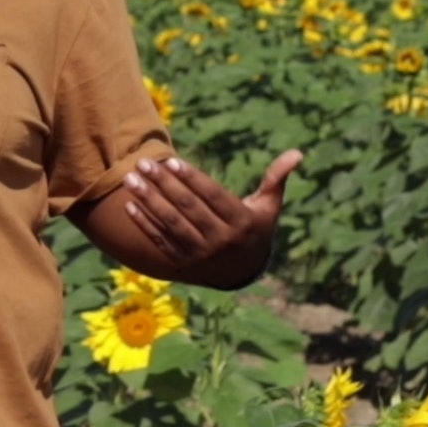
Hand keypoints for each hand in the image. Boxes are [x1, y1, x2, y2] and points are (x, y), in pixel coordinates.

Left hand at [120, 150, 302, 289]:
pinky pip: (161, 242)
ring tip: (132, 180)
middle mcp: (221, 240)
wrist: (243, 273)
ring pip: (171, 224)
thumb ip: (276, 179)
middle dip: (163, 184)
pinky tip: (129, 206)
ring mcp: (201, 254)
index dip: (191, 179)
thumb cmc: (255, 228)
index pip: (212, 197)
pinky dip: (144, 224)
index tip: (171, 161)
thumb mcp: (268, 206)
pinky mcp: (184, 264)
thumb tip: (297, 153)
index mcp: (242, 222)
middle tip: (143, 164)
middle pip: (188, 208)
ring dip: (149, 201)